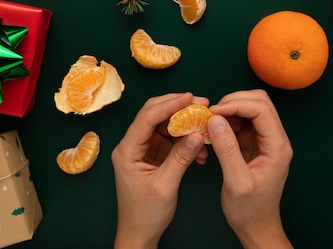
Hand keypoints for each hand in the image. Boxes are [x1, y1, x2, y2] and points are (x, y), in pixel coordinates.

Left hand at [111, 92, 208, 248]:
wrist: (139, 234)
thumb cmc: (146, 214)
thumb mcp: (165, 186)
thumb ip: (180, 157)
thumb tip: (197, 134)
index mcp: (127, 150)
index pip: (147, 118)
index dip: (169, 104)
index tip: (189, 97)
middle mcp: (132, 146)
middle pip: (153, 115)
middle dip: (178, 107)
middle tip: (202, 104)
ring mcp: (142, 150)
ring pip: (163, 125)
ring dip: (184, 124)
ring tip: (205, 124)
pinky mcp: (152, 156)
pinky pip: (169, 140)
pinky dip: (185, 140)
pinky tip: (199, 148)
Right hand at [209, 90, 292, 248]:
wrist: (256, 226)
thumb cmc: (250, 209)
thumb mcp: (236, 182)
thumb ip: (227, 150)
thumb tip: (215, 120)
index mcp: (277, 147)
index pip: (261, 109)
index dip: (236, 104)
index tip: (213, 112)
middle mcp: (275, 139)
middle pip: (259, 102)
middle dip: (233, 101)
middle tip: (211, 113)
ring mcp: (265, 140)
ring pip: (250, 108)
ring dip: (229, 109)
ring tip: (210, 121)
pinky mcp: (254, 144)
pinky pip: (242, 121)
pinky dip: (227, 120)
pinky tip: (214, 130)